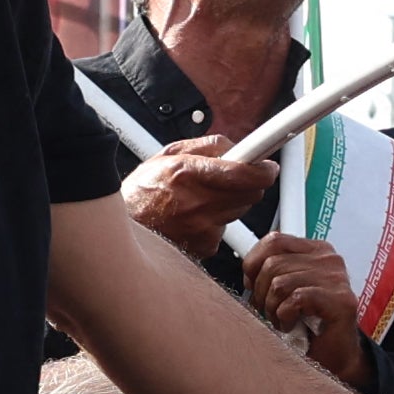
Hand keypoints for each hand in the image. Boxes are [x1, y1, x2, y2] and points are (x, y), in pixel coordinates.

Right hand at [121, 135, 275, 259]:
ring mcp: (202, 227)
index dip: (263, 169)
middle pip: (251, 194)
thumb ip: (205, 146)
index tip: (269, 166)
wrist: (123, 231)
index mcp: (187, 174)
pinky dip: (216, 222)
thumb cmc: (141, 193)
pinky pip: (225, 229)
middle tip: (233, 179)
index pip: (244, 173)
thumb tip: (234, 146)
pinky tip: (194, 218)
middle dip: (248, 184)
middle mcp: (197, 202)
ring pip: (239, 210)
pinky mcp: (205, 246)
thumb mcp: (166, 156)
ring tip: (202, 199)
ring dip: (230, 202)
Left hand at [238, 232, 369, 384]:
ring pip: (279, 283)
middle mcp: (330, 260)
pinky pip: (294, 300)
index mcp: (316, 251)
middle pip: (272, 263)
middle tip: (268, 311)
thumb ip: (273, 271)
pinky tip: (291, 325)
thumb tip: (249, 269)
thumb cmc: (308, 327)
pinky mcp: (340, 300)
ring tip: (282, 320)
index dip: (253, 264)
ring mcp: (338, 279)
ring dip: (272, 308)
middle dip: (261, 292)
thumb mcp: (286, 290)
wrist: (333, 359)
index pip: (274, 241)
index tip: (253, 285)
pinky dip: (285, 317)